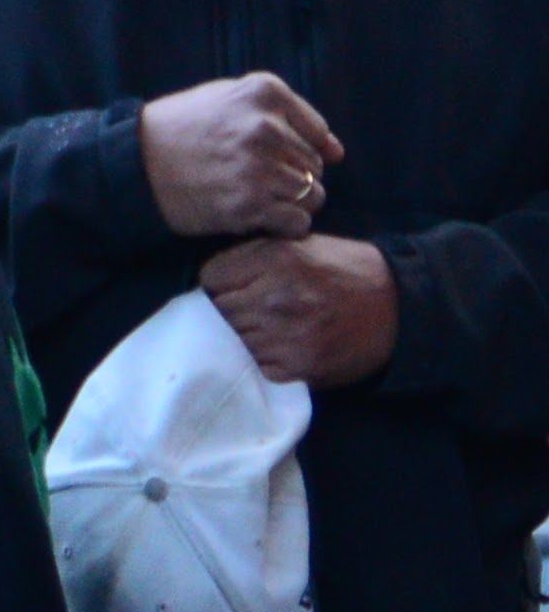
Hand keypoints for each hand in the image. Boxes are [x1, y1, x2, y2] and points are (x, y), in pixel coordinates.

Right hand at [141, 72, 340, 237]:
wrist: (132, 164)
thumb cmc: (178, 130)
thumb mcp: (225, 96)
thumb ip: (280, 111)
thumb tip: (334, 150)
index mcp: (265, 93)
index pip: (317, 132)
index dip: (303, 152)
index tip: (279, 161)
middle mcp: (266, 127)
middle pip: (314, 165)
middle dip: (294, 178)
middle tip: (259, 183)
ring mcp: (258, 167)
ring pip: (312, 194)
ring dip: (292, 203)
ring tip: (261, 201)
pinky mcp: (249, 205)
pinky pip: (297, 222)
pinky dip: (287, 226)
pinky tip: (262, 219)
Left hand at [201, 234, 398, 385]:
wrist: (401, 305)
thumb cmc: (345, 271)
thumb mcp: (301, 245)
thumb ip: (254, 255)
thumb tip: (209, 277)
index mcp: (277, 259)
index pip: (211, 278)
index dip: (221, 283)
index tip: (236, 286)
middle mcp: (278, 297)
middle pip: (219, 311)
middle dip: (232, 310)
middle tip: (257, 308)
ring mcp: (288, 335)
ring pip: (236, 340)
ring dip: (249, 336)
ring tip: (276, 326)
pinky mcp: (300, 366)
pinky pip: (259, 365)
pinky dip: (268, 358)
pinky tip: (289, 345)